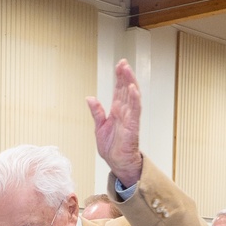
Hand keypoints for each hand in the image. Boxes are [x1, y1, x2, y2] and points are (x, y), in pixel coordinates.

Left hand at [86, 59, 142, 187]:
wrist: (117, 163)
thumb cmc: (111, 147)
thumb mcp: (99, 128)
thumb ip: (96, 112)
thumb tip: (90, 98)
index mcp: (117, 111)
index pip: (119, 90)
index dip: (119, 77)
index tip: (119, 65)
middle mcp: (125, 112)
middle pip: (126, 89)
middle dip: (125, 75)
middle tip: (123, 62)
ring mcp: (130, 118)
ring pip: (132, 96)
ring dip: (130, 82)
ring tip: (127, 70)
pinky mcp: (132, 126)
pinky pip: (135, 111)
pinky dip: (135, 99)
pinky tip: (133, 89)